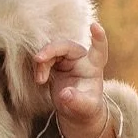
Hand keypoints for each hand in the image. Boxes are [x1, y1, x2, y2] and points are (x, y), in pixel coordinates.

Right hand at [34, 22, 109, 137]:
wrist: (75, 111)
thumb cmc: (85, 108)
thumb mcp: (85, 108)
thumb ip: (77, 101)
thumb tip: (65, 94)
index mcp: (94, 67)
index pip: (99, 49)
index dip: (98, 38)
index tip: (94, 26)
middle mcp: (81, 59)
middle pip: (66, 46)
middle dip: (51, 50)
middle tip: (38, 59)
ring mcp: (68, 60)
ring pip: (52, 50)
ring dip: (42, 61)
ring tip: (40, 81)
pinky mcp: (56, 63)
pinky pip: (45, 58)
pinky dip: (39, 67)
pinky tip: (39, 80)